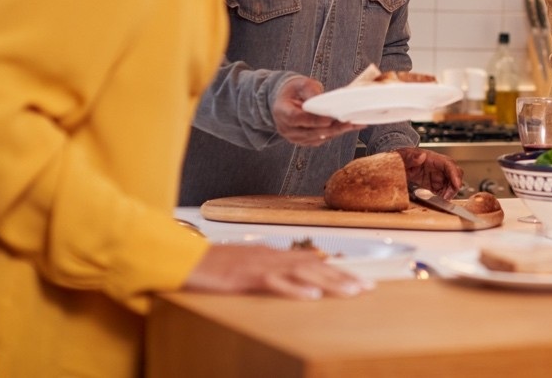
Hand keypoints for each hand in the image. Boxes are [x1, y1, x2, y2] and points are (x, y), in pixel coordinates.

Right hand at [183, 244, 372, 298]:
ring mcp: (260, 266)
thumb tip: (296, 270)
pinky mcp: (247, 277)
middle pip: (314, 267)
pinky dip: (296, 290)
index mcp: (272, 254)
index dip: (337, 271)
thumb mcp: (246, 263)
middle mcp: (271, 256)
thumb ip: (272, 266)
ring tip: (352, 292)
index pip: (311, 262)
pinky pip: (276, 284)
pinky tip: (313, 297)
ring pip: (303, 274)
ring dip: (330, 284)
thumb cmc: (211, 265)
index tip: (358, 279)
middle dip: (343, 277)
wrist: (184, 259)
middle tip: (367, 287)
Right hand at [272, 76, 360, 145]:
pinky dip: (334, 133)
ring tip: (354, 124)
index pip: (296, 118)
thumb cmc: (295, 89)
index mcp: (282, 112)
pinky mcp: (304, 141)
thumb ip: (310, 91)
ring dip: (336, 132)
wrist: (287, 99)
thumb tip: (323, 101)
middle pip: (310, 132)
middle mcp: (286, 128)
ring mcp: (295, 137)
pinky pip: (320, 140)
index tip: (329, 119)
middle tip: (349, 122)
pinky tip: (348, 127)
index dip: (313, 120)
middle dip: (332, 128)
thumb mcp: (301, 84)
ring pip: (317, 138)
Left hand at [396, 147, 463, 198]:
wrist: (397, 164)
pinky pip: (443, 191)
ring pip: (450, 185)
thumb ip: (411, 157)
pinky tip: (436, 202)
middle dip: (454, 187)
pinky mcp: (433, 184)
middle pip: (454, 175)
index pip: (448, 164)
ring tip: (440, 202)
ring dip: (448, 194)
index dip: (455, 174)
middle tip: (446, 198)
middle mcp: (437, 167)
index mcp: (432, 158)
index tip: (457, 185)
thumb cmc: (402, 158)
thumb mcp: (403, 156)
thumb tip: (421, 156)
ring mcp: (436, 176)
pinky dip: (442, 197)